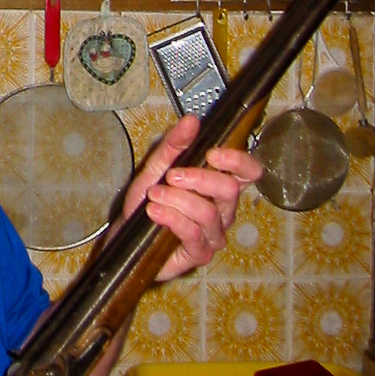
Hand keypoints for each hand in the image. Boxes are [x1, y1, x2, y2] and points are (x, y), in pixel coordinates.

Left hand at [122, 114, 262, 281]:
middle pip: (230, 190)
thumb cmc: (148, 200)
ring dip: (176, 200)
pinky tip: (154, 212)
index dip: (238, 161)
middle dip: (198, 178)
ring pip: (208, 213)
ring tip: (154, 195)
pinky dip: (171, 218)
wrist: (125, 233)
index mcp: (219, 185)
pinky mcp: (200, 254)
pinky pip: (193, 234)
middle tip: (171, 176)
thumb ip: (174, 144)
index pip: (249, 172)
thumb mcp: (156, 166)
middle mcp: (223, 210)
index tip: (212, 153)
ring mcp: (214, 234)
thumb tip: (192, 121)